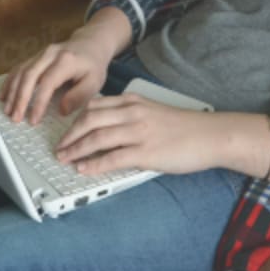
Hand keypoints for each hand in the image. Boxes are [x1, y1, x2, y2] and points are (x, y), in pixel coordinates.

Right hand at [0, 30, 116, 125]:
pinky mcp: (34, 57)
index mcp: (66, 61)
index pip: (47, 83)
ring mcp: (40, 54)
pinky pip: (18, 68)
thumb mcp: (94, 82)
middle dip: (20, 99)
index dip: (38, 102)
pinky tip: (3, 96)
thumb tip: (61, 110)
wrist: (90, 43)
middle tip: (15, 118)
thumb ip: (79, 96)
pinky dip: (9, 83)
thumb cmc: (93, 66)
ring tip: (7, 111)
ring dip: (12, 92)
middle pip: (29, 76)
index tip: (34, 120)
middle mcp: (50, 54)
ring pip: (20, 72)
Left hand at [55, 95, 220, 175]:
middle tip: (59, 148)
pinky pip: (112, 158)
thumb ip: (130, 115)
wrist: (210, 135)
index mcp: (133, 101)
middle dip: (69, 136)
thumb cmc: (184, 127)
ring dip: (76, 150)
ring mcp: (138, 132)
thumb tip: (106, 128)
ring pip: (96, 138)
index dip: (74, 120)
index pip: (94, 106)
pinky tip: (84, 169)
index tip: (65, 130)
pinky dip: (93, 164)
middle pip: (88, 120)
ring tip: (65, 159)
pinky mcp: (146, 152)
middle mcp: (132, 113)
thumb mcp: (153, 111)